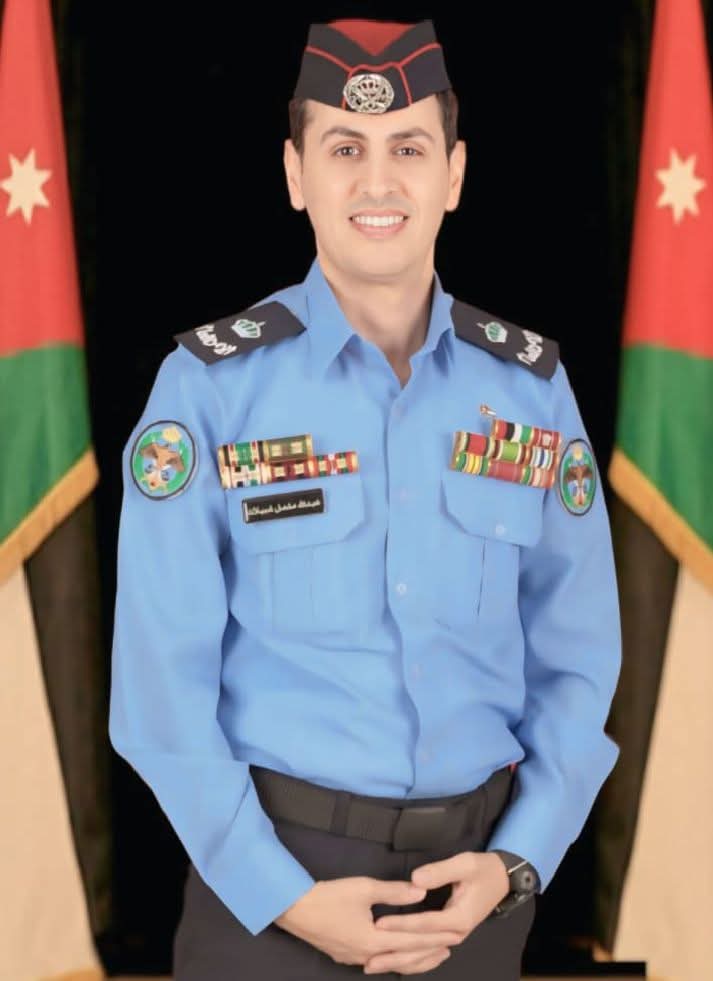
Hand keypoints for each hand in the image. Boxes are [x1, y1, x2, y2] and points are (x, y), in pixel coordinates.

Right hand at [274, 876, 463, 973]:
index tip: (455, 934)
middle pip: (405, 958)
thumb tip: (421, 891)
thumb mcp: (364, 888)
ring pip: (391, 963)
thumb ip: (394, 892)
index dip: (435, 936)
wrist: (294, 909)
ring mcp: (355, 959)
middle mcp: (367, 956)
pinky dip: (395, 959)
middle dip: (428, 954)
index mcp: (375, 941)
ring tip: (431, 955)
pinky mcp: (345, 956)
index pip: (413, 939)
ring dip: (413, 959)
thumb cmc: (329, 896)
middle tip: (450, 949)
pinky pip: (378, 961)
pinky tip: (397, 955)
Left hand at [364, 851, 509, 974]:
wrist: (501, 879)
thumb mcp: (464, 864)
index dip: (401, 924)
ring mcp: (453, 937)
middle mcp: (456, 933)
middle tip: (367, 959)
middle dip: (394, 953)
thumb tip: (415, 880)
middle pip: (421, 947)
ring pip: (423, 955)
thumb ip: (439, 871)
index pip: (424, 924)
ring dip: (398, 961)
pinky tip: (392, 961)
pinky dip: (410, 959)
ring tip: (372, 965)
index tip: (378, 924)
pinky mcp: (449, 935)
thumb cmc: (482, 869)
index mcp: (459, 918)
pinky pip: (427, 953)